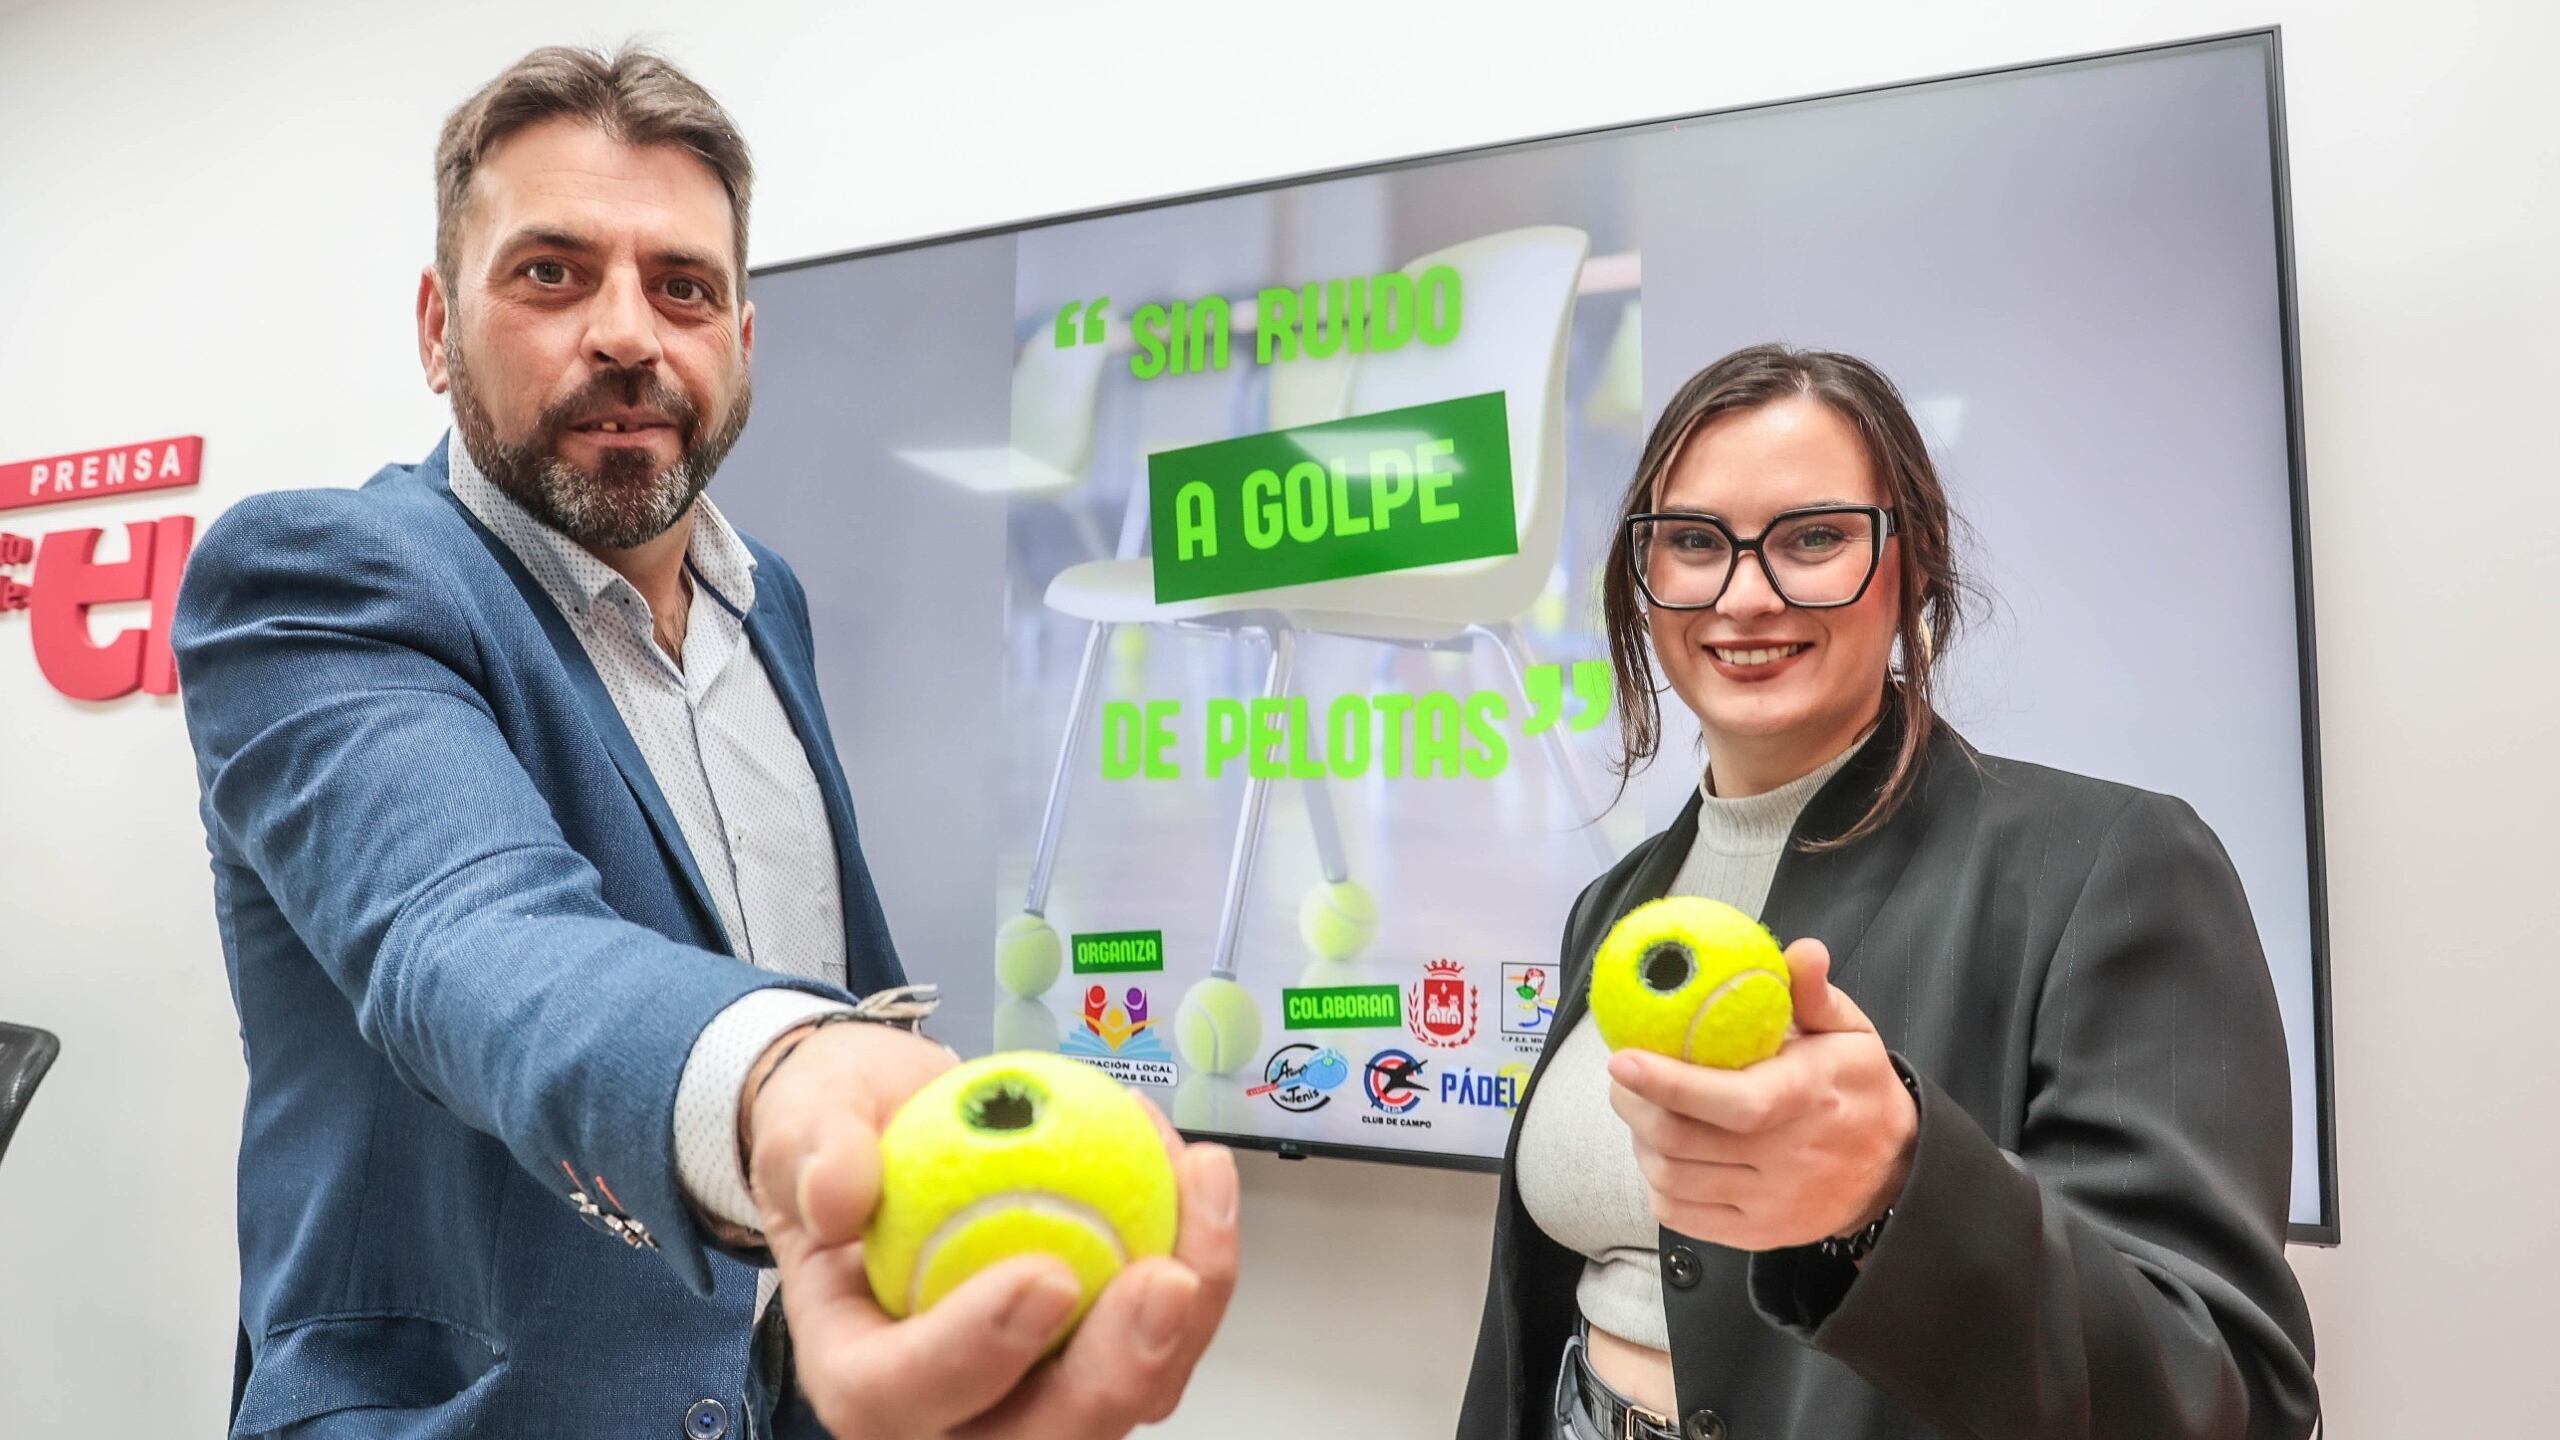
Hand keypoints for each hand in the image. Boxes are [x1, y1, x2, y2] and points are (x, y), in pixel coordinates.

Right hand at [743, 1023, 1240, 1437]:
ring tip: (1199, 1188)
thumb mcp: (807, 1120)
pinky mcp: (1094, 1353)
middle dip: (1112, 1377)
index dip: (972, 1352)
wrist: (899, 1126)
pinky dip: (1199, 1265)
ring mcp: (1032, 1388)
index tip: (1044, 1276)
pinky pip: (1164, 1340)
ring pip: (1122, 1400)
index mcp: (856, 1369)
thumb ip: (814, 1150)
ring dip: (1185, 1314)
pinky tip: (1202, 1176)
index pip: (897, 1395)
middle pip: (1036, 1437)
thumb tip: (839, 1192)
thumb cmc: (848, 1138)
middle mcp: (945, 1408)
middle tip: (1165, 1280)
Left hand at [1607, 938, 1916, 1251]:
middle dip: (1635, 1105)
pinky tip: (1661, 1154)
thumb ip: (1816, 994)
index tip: (1623, 1058)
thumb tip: (1801, 951)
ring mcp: (1772, 1203)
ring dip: (1641, 1142)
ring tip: (1640, 1111)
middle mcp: (1790, 1158)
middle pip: (1685, 1141)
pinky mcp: (1757, 1234)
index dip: (1670, 1083)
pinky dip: (1657, 1184)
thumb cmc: (1858, 1088)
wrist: (1895, 1169)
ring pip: (1674, 1179)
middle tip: (1622, 1076)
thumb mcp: (1851, 1032)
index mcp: (1809, 1099)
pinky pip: (1682, 1216)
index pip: (1733, 1102)